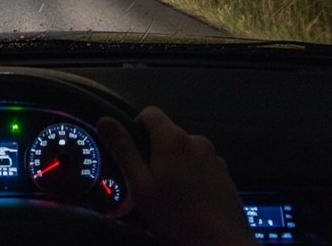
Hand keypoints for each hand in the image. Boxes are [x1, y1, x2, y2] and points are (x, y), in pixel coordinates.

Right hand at [98, 108, 253, 245]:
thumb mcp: (141, 185)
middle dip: (156, 152)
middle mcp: (197, 141)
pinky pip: (202, 166)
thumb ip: (124, 150)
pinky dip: (193, 177)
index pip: (150, 113)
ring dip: (176, 165)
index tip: (134, 155)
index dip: (137, 128)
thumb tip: (105, 120)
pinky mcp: (226, 176)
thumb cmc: (176, 218)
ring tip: (172, 197)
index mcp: (173, 139)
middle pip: (168, 135)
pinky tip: (191, 203)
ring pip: (185, 152)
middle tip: (150, 184)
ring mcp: (215, 158)